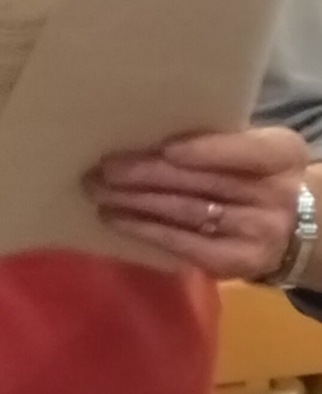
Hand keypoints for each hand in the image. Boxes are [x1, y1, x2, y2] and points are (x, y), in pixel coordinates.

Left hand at [86, 127, 310, 278]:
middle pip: (202, 183)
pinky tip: (115, 219)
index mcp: (281, 155)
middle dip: (146, 174)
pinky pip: (183, 244)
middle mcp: (274, 195)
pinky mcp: (236, 262)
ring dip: (135, 202)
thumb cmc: (253, 175)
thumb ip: (215, 140)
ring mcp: (257, 233)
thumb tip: (142, 131)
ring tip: (97, 191)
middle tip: (103, 168)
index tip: (165, 149)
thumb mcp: (251, 149)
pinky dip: (144, 230)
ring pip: (186, 212)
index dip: (206, 151)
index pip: (245, 151)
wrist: (296, 227)